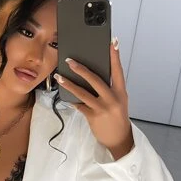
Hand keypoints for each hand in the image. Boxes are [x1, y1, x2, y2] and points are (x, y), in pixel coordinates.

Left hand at [54, 38, 133, 159]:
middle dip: (81, 69)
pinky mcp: (93, 117)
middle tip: (70, 60)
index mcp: (121, 92)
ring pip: (83, 93)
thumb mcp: (119, 100)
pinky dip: (71, 99)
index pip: (118, 70)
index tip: (113, 42)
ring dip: (69, 84)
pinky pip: (79, 105)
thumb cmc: (117, 117)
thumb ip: (110, 88)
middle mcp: (113, 99)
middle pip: (96, 80)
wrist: (119, 139)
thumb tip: (92, 75)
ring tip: (59, 76)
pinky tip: (64, 94)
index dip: (115, 56)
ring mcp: (102, 108)